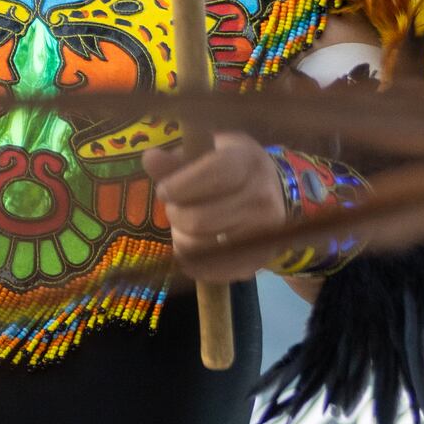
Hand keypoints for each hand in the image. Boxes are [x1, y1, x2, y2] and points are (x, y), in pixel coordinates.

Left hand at [140, 131, 288, 282]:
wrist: (273, 194)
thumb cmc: (231, 168)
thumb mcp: (206, 152)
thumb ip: (176, 160)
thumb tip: (150, 159)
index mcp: (247, 163)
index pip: (211, 177)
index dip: (178, 187)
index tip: (165, 190)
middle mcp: (262, 198)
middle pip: (198, 220)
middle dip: (175, 215)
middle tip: (176, 209)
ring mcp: (264, 234)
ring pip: (200, 248)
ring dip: (181, 239)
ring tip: (186, 227)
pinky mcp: (258, 261)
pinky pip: (211, 272)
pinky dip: (192, 262)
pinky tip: (191, 248)